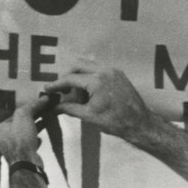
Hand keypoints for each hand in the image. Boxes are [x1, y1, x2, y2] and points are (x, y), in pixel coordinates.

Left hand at [0, 100, 41, 165]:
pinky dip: (35, 140)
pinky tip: (40, 138)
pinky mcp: (23, 156)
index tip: (36, 103)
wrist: (27, 164)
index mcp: (0, 128)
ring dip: (35, 127)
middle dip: (32, 117)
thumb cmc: (21, 140)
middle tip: (43, 109)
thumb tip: (43, 98)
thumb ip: (32, 105)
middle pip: (20, 123)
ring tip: (45, 119)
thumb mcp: (24, 115)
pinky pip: (30, 144)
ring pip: (26, 134)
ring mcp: (14, 149)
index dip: (26, 107)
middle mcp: (5, 139)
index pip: (14, 113)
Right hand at [42, 66, 156, 146]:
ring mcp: (113, 70)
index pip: (70, 78)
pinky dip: (90, 75)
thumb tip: (55, 107)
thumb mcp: (89, 116)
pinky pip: (99, 68)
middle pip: (78, 65)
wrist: (139, 123)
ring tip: (75, 91)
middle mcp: (105, 70)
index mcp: (96, 80)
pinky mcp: (118, 73)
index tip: (48, 89)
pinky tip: (88, 89)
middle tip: (61, 88)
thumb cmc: (115, 121)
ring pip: (88, 64)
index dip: (57, 84)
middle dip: (67, 75)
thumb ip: (70, 109)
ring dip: (78, 74)